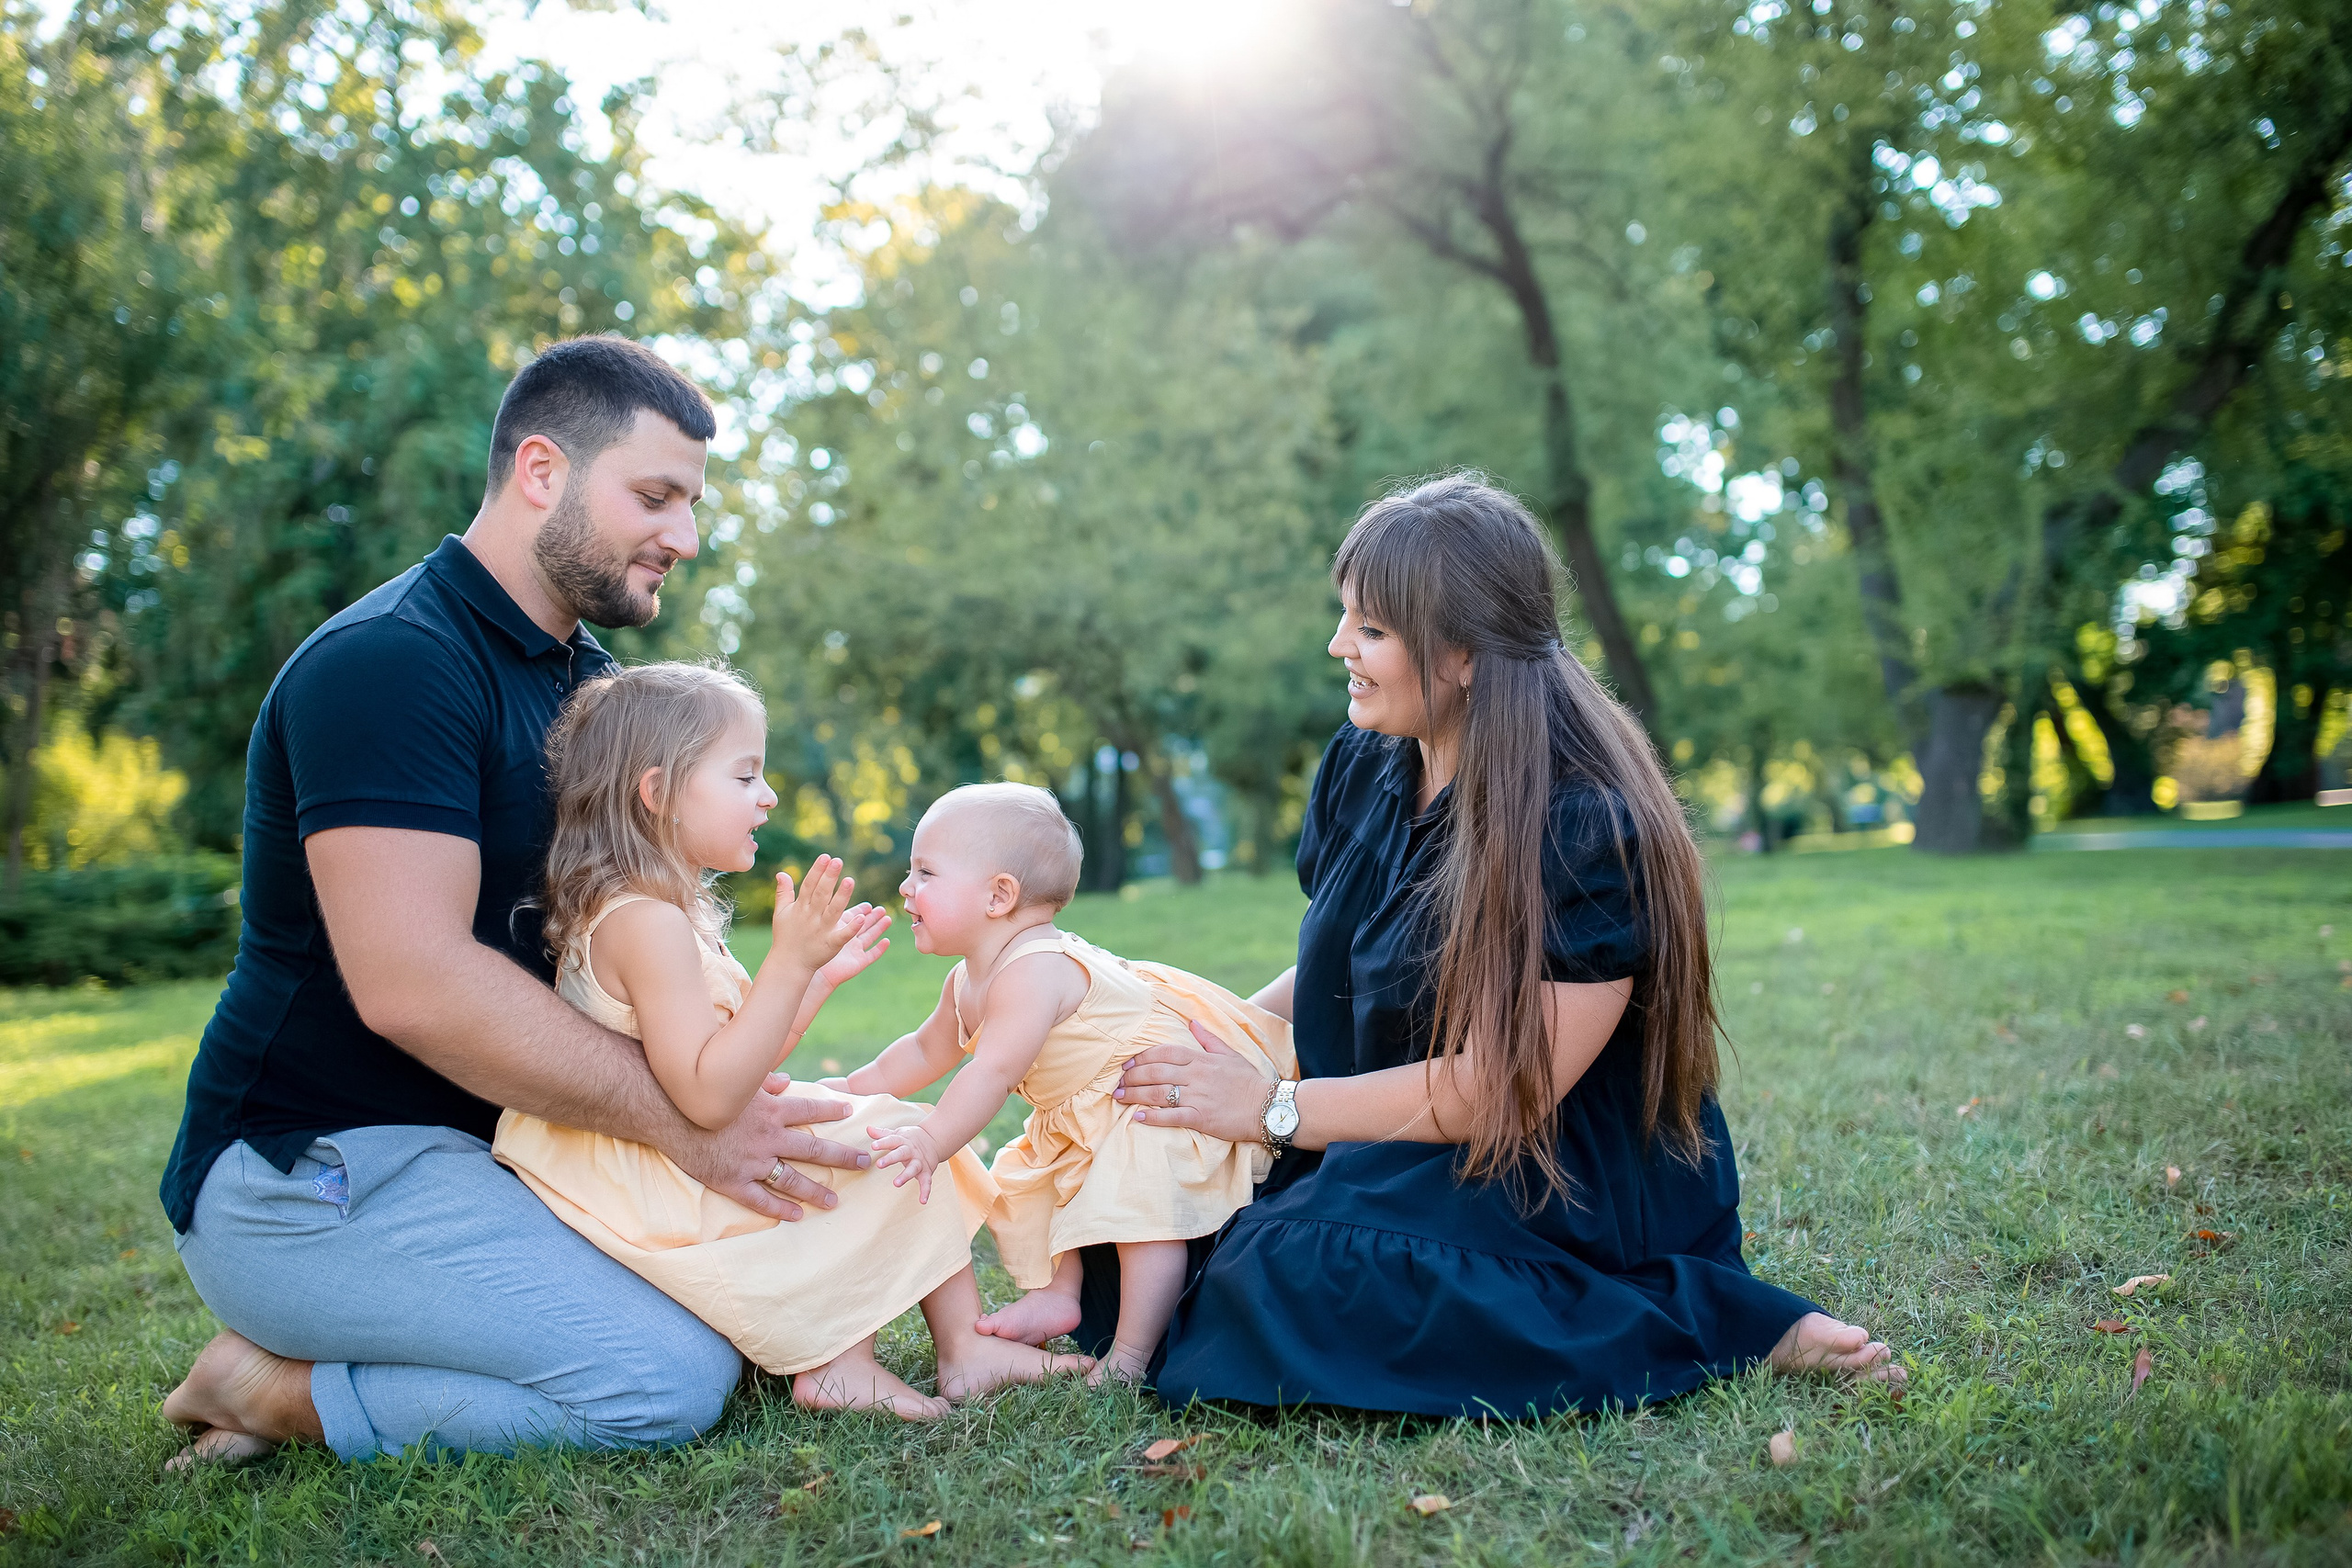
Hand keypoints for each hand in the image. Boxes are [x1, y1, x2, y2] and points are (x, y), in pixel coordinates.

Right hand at [669, 1072, 870, 1220]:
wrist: (668, 1113)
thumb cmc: (703, 1092)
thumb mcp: (738, 1081)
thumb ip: (765, 1081)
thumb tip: (786, 1080)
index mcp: (771, 1110)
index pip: (811, 1110)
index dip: (832, 1111)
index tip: (851, 1113)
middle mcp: (768, 1138)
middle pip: (814, 1150)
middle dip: (842, 1157)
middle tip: (864, 1164)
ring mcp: (752, 1162)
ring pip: (792, 1180)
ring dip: (816, 1191)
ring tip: (834, 1201)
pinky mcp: (732, 1181)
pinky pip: (760, 1200)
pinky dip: (779, 1209)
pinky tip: (796, 1216)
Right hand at [770, 856, 861, 970]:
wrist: (789, 964)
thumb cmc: (786, 936)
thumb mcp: (781, 913)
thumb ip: (784, 892)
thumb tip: (782, 872)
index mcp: (800, 908)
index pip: (809, 885)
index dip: (817, 871)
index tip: (825, 856)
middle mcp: (811, 917)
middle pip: (821, 894)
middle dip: (829, 877)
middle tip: (838, 861)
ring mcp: (821, 930)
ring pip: (833, 911)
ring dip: (842, 896)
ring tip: (850, 880)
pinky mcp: (831, 944)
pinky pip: (842, 935)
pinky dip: (851, 927)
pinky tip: (861, 917)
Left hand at [814, 905, 891, 990]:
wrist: (815, 971)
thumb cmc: (815, 948)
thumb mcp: (825, 925)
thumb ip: (831, 911)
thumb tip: (828, 896)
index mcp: (839, 930)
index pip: (852, 917)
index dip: (861, 911)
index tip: (869, 905)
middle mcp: (847, 939)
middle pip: (863, 926)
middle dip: (873, 917)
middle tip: (882, 909)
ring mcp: (854, 951)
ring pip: (870, 937)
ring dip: (879, 928)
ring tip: (888, 919)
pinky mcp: (859, 962)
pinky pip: (872, 954)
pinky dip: (880, 948)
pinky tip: (887, 941)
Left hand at [869, 1122, 944, 1203]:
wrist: (934, 1139)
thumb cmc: (910, 1138)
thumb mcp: (898, 1133)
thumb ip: (883, 1134)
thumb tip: (868, 1128)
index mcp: (903, 1141)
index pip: (891, 1140)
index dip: (882, 1142)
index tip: (873, 1145)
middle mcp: (911, 1151)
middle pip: (901, 1153)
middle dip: (891, 1158)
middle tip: (879, 1164)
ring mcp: (919, 1161)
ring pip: (913, 1168)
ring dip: (905, 1176)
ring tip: (896, 1183)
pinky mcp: (926, 1171)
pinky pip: (927, 1182)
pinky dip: (925, 1191)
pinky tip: (922, 1201)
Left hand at [1114, 1019, 1277, 1143]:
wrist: (1268, 1107)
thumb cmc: (1248, 1081)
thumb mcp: (1229, 1054)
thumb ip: (1208, 1038)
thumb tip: (1192, 1021)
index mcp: (1201, 1059)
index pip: (1164, 1052)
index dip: (1142, 1057)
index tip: (1127, 1063)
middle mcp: (1196, 1075)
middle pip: (1155, 1072)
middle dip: (1132, 1076)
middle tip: (1117, 1082)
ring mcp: (1198, 1096)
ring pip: (1158, 1093)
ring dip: (1134, 1095)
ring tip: (1119, 1097)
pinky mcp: (1201, 1117)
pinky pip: (1171, 1116)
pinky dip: (1152, 1117)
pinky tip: (1137, 1118)